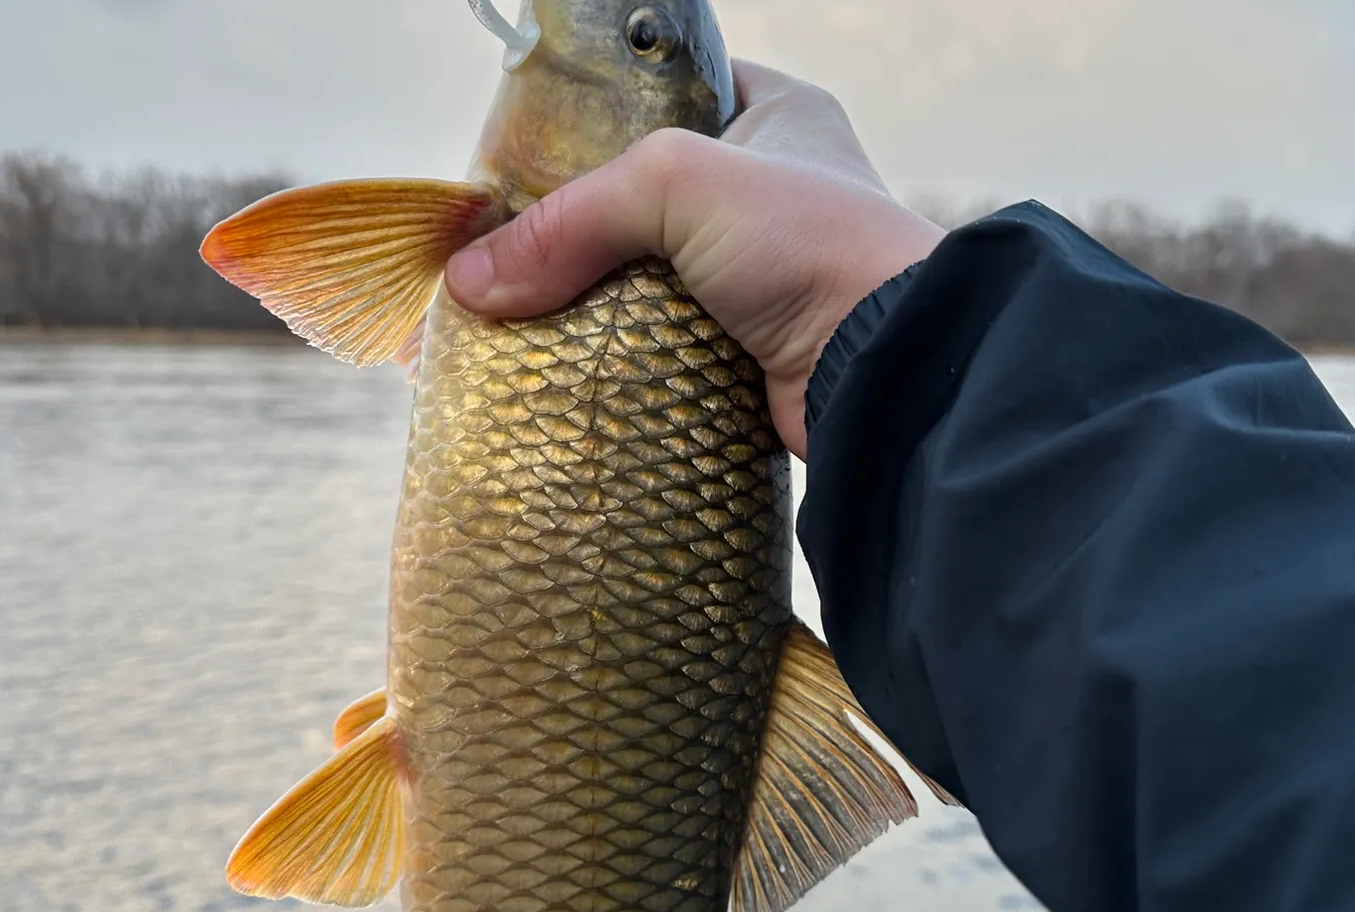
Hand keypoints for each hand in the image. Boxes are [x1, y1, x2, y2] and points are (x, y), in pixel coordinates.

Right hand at [424, 60, 944, 460]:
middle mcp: (771, 189)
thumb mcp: (680, 186)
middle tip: (506, 245)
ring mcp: (761, 274)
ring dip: (591, 298)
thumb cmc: (810, 244)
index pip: (662, 95)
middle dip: (577, 226)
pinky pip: (661, 341)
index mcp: (774, 114)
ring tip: (516, 307)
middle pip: (640, 198)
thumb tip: (470, 281)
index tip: (522, 156)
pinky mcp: (745, 347)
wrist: (885, 372)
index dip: (589, 120)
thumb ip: (573, 218)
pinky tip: (564, 359)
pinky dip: (617, 352)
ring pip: (645, 276)